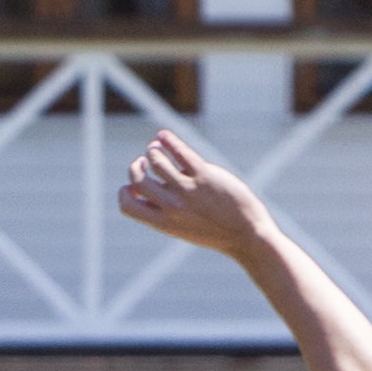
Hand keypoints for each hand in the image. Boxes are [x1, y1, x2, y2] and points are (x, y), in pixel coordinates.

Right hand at [116, 128, 270, 262]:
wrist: (246, 235)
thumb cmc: (213, 230)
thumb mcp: (180, 228)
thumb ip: (160, 210)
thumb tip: (140, 187)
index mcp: (163, 223)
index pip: (127, 205)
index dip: (125, 192)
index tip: (132, 186)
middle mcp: (172, 206)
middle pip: (138, 179)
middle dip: (136, 167)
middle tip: (144, 162)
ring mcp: (188, 190)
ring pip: (156, 160)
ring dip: (152, 151)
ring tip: (156, 149)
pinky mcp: (204, 175)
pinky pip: (179, 152)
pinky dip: (167, 140)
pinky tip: (163, 136)